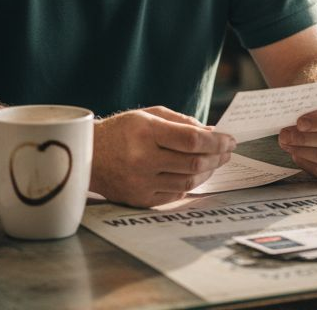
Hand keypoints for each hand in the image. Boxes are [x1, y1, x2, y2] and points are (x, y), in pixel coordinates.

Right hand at [91, 106, 234, 207]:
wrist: (86, 156)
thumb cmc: (121, 131)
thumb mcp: (148, 115)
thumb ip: (181, 122)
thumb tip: (212, 132)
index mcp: (146, 132)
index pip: (192, 139)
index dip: (217, 141)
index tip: (230, 140)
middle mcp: (143, 159)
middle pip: (194, 162)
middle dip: (217, 156)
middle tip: (227, 151)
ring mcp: (141, 182)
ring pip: (189, 181)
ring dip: (208, 171)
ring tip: (214, 162)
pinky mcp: (140, 199)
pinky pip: (175, 193)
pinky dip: (190, 183)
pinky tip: (195, 174)